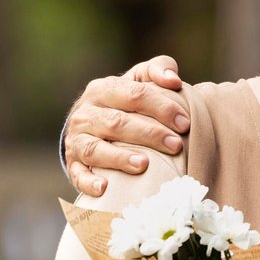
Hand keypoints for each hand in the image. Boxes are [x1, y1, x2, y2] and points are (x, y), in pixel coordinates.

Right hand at [61, 55, 189, 196]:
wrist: (89, 126)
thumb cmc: (124, 103)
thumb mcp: (138, 81)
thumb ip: (157, 70)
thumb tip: (174, 79)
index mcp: (103, 89)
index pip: (134, 94)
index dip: (161, 107)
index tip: (186, 123)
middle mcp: (86, 113)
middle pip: (118, 122)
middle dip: (149, 134)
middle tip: (176, 145)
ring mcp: (77, 140)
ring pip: (96, 148)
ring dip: (119, 158)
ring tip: (144, 165)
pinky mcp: (73, 164)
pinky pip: (78, 174)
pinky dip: (89, 182)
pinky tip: (105, 188)